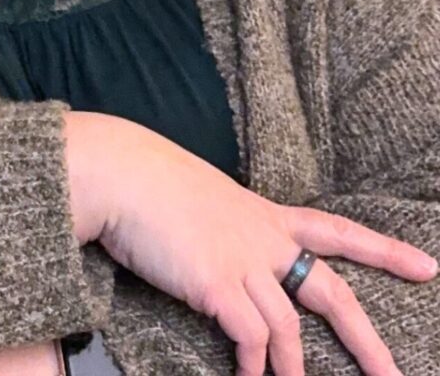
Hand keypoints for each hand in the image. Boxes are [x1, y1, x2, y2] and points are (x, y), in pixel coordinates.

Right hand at [65, 111, 437, 375]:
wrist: (123, 175)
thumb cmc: (152, 184)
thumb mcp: (204, 200)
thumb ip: (227, 230)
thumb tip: (227, 261)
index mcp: (264, 213)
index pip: (336, 230)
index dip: (383, 250)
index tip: (427, 267)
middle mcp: (263, 238)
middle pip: (332, 292)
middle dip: (367, 341)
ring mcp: (242, 262)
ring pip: (289, 330)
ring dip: (294, 369)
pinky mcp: (217, 286)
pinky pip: (249, 340)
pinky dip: (253, 366)